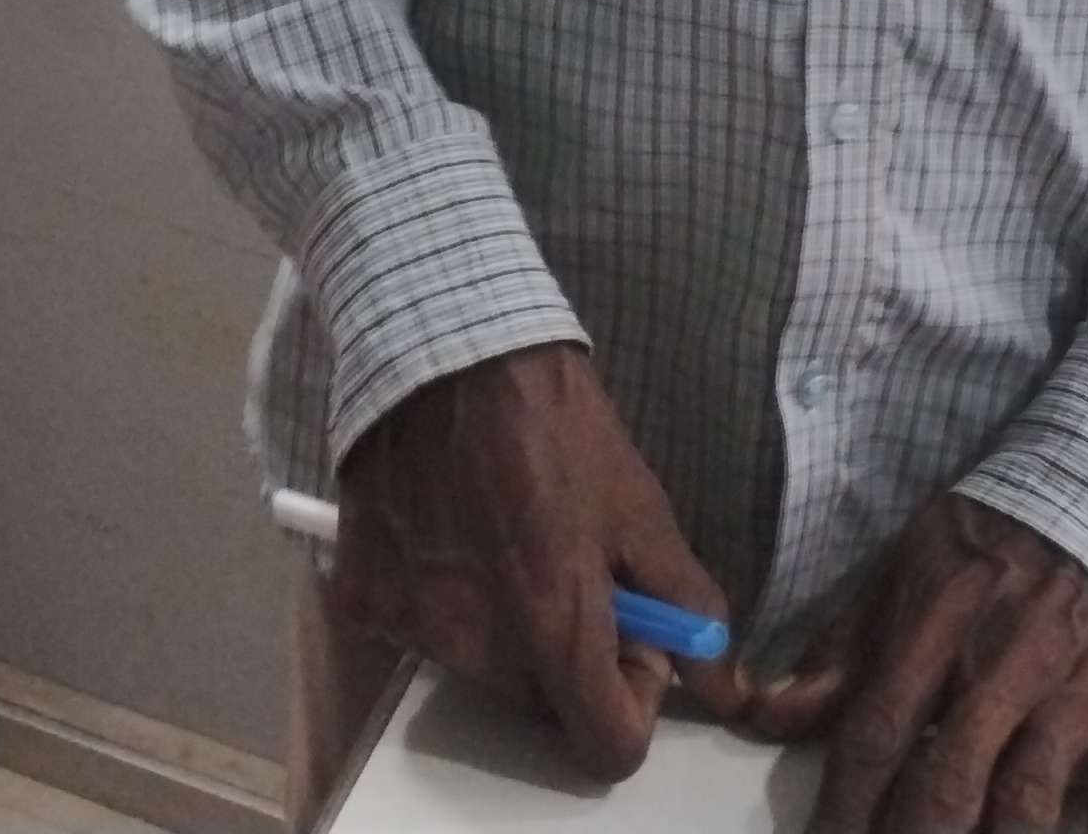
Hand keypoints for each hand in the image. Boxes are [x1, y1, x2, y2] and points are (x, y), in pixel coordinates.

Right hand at [333, 342, 733, 781]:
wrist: (442, 344)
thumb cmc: (554, 420)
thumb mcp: (638, 503)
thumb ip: (684, 603)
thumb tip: (723, 684)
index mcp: (553, 625)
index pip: (607, 743)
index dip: (633, 694)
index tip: (630, 631)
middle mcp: (478, 645)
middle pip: (544, 703)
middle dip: (568, 650)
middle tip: (569, 560)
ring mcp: (413, 623)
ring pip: (483, 666)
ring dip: (505, 624)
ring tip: (506, 530)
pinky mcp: (364, 595)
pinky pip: (420, 628)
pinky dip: (442, 597)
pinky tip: (450, 528)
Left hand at [743, 495, 1087, 833]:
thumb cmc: (996, 552)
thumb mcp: (908, 570)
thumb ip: (842, 650)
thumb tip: (764, 714)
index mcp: (939, 624)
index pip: (879, 731)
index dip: (844, 807)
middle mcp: (1007, 665)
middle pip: (947, 782)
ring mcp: (1080, 697)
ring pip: (1026, 805)